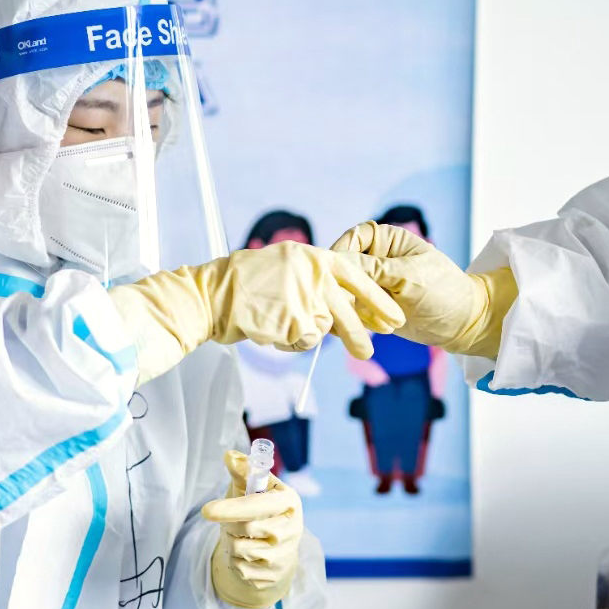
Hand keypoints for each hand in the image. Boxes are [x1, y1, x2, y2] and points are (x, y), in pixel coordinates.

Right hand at [110, 242, 405, 383]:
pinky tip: (270, 329)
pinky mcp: (295, 321)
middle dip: (361, 334)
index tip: (394, 318)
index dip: (378, 301)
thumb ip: (313, 277)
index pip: (359, 278)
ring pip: (324, 329)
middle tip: (370, 351)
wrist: (214, 294)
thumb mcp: (286, 267)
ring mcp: (305, 298)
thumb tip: (341, 297)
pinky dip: (290, 342)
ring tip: (307, 335)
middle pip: (348, 312)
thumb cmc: (245, 282)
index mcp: (316, 257)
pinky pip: (303, 340)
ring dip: (314, 336)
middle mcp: (315, 274)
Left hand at [201, 450, 302, 608]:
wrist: (277, 547)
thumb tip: (230, 456)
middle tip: (228, 521)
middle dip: (229, 524)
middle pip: (246, 528)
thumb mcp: (253, 488)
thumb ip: (242, 472)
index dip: (232, 508)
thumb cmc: (261, 509)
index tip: (206, 510)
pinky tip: (243, 554)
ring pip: (240, 550)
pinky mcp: (274, 575)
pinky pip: (241, 569)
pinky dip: (234, 561)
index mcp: (289, 502)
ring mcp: (285, 555)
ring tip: (238, 536)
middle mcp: (293, 529)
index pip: (258, 505)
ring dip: (230, 542)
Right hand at [331, 222, 516, 357]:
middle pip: (344, 266)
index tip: (336, 268)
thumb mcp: (409, 277)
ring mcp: (371, 285)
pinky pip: (350, 309)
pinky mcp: (369, 307)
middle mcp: (375, 260)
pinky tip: (361, 328)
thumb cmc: (443, 291)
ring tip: (359, 319)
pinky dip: (353, 318)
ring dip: (348, 304)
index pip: (354, 238)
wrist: (461, 324)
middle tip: (344, 300)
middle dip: (343, 284)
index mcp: (386, 241)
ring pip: (344, 289)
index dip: (342, 251)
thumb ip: (374, 269)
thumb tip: (338, 262)